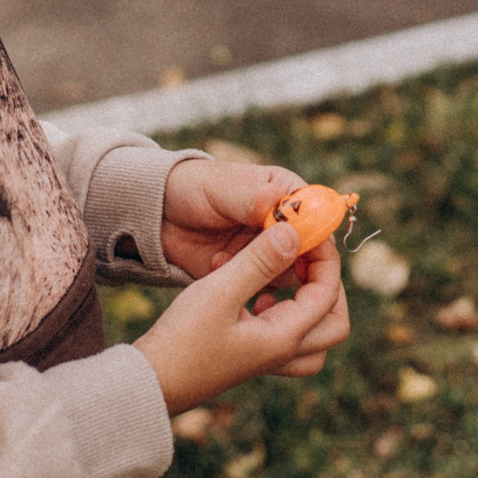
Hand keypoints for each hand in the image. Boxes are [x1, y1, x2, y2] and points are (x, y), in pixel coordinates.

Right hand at [134, 220, 351, 415]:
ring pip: (314, 337)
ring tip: (285, 277)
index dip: (325, 259)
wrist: (149, 382)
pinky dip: (285, 314)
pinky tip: (256, 297)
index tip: (309, 231)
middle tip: (306, 258)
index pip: (327, 294)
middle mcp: (282, 354)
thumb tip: (295, 232)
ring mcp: (266, 360)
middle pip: (334, 324)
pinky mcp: (249, 359)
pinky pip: (287, 340)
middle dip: (329, 286)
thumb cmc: (181, 339)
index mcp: (283, 338)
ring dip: (311, 304)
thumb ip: (259, 261)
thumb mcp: (220, 292)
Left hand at [162, 158, 304, 279]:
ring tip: (226, 260)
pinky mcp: (254, 274)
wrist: (160, 216)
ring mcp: (270, 251)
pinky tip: (216, 267)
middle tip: (263, 266)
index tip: (295, 249)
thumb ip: (248, 199)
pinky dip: (246, 284)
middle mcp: (285, 224)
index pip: (317, 216)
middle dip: (290, 261)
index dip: (315, 235)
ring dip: (262, 272)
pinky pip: (265, 288)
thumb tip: (276, 201)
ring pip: (291, 273)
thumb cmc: (192, 189)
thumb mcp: (219, 190)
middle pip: (312, 251)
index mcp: (286, 193)